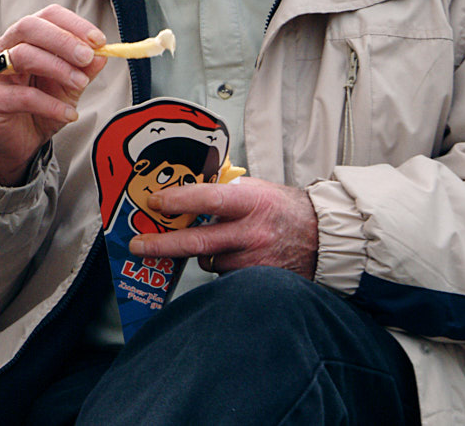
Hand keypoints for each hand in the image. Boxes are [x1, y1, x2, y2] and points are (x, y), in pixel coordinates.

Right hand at [0, 5, 107, 185]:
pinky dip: (51, 105)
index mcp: (25, 39)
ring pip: (23, 55)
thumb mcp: (69, 86)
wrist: (17, 143)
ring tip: (80, 84)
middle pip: (29, 27)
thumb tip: (103, 54)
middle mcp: (5, 48)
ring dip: (58, 68)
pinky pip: (23, 96)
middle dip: (62, 39)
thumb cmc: (39, 108)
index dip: (73, 24)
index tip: (98, 40)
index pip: (47, 16)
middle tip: (87, 56)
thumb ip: (84, 69)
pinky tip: (69, 114)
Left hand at [127, 178, 317, 278]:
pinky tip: (234, 255)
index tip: (154, 201)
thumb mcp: (255, 188)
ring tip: (217, 241)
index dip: (178, 201)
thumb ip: (222, 188)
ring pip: (210, 261)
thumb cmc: (285, 208)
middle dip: (163, 244)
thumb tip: (184, 185)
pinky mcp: (260, 280)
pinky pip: (226, 276)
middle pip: (199, 242)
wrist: (325, 237)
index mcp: (250, 201)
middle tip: (139, 245)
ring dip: (203, 254)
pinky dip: (222, 266)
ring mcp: (256, 259)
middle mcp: (253, 233)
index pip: (208, 199)